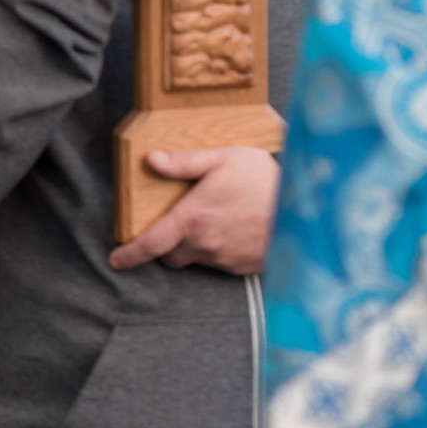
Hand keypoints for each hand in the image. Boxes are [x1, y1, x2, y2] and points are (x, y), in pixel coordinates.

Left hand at [109, 147, 281, 274]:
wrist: (310, 210)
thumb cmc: (266, 180)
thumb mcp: (224, 159)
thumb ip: (185, 162)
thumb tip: (152, 160)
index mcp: (193, 220)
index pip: (150, 244)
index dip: (130, 254)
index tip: (116, 259)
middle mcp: (205, 245)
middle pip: (171, 256)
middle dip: (167, 245)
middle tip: (176, 225)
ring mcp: (225, 260)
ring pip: (197, 259)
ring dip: (196, 246)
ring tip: (214, 220)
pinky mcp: (245, 268)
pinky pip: (221, 264)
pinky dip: (220, 251)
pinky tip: (234, 230)